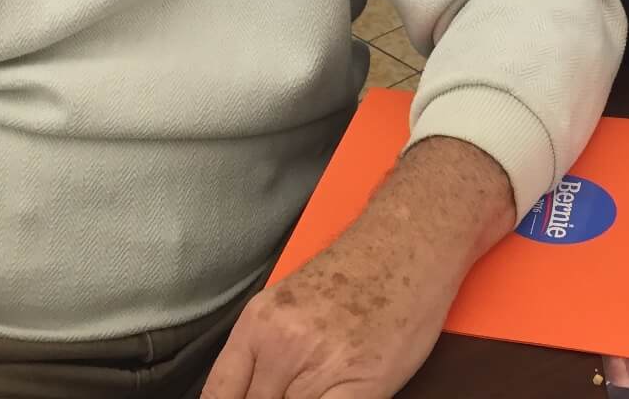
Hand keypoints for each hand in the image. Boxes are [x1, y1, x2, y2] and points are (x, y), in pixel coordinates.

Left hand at [201, 137, 513, 398]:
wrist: (409, 244)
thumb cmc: (357, 271)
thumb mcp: (290, 303)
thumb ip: (261, 350)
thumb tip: (248, 390)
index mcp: (258, 323)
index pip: (219, 394)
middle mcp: (282, 346)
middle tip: (290, 389)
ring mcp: (320, 369)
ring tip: (320, 385)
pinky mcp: (360, 389)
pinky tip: (337, 394)